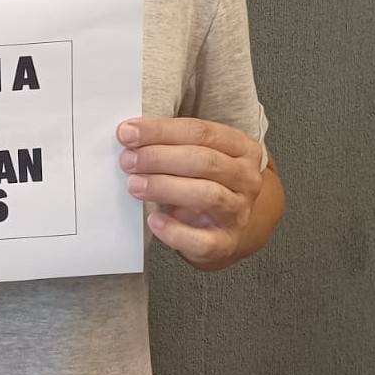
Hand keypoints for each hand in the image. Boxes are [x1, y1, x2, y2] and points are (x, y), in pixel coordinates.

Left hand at [117, 117, 264, 269]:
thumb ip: (169, 142)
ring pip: (206, 196)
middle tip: (127, 160)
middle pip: (203, 162)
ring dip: (164, 187)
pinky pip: (202, 240)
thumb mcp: (196, 153)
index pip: (201, 132)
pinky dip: (175, 231)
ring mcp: (239, 212)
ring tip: (134, 185)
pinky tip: (154, 220)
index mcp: (241, 147)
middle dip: (159, 158)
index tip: (128, 132)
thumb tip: (129, 135)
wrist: (226, 223)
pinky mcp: (227, 243)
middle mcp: (246, 178)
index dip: (161, 131)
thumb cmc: (204, 179)